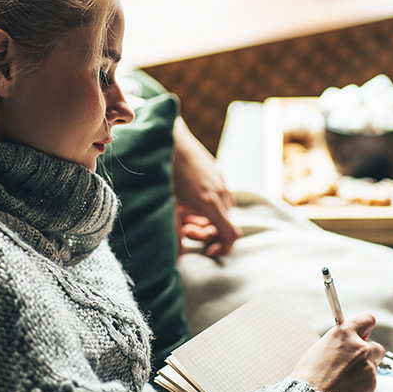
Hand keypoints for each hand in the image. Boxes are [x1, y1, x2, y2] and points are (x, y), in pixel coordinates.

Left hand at [172, 117, 241, 255]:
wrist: (166, 133)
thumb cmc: (162, 167)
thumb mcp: (165, 203)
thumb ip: (172, 231)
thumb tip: (175, 258)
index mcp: (209, 201)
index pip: (231, 234)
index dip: (223, 249)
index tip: (206, 252)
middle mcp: (220, 190)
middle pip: (226, 224)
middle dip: (207, 233)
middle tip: (184, 231)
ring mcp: (220, 179)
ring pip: (223, 210)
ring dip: (207, 219)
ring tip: (183, 216)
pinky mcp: (215, 171)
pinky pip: (219, 196)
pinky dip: (207, 206)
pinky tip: (187, 201)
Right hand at [290, 314, 385, 391]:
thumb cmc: (309, 376)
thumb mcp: (320, 348)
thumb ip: (339, 343)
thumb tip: (348, 343)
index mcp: (344, 333)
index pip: (367, 320)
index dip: (365, 327)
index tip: (364, 333)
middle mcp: (359, 346)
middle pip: (376, 346)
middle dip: (368, 354)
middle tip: (354, 362)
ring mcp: (367, 365)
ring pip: (373, 366)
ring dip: (363, 371)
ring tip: (344, 380)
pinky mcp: (371, 382)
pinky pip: (371, 381)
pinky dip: (362, 384)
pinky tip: (347, 389)